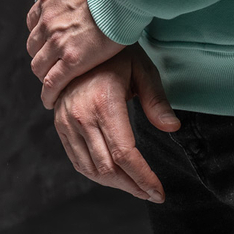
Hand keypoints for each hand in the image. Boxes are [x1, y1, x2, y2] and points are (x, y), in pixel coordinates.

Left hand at [26, 0, 124, 108]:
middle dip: (42, 56)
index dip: (41, 34)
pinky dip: (50, 93)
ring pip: (40, 67)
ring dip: (44, 76)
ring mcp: (59, 41)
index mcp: (50, 0)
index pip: (34, 23)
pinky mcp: (73, 60)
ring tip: (52, 86)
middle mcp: (48, 21)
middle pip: (34, 47)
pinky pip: (53, 82)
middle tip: (53, 65)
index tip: (50, 41)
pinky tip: (53, 100)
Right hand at [54, 45, 180, 202]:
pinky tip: (114, 176)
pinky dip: (96, 174)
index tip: (159, 192)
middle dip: (132, 186)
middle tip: (152, 193)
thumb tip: (173, 128)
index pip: (124, 154)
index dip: (143, 178)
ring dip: (115, 184)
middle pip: (108, 168)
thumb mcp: (142, 69)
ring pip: (91, 169)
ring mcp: (67, 122)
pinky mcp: (60, 125)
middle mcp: (81, 116)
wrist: (79, 41)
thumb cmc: (116, 54)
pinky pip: (77, 160)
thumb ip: (157, 100)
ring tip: (137, 187)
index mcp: (103, 102)